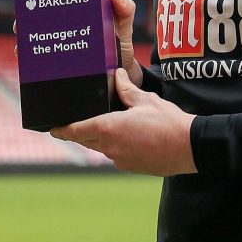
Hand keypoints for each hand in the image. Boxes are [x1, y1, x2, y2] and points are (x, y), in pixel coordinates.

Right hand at [11, 0, 140, 77]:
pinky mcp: (59, 68)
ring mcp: (59, 49)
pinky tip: (29, 65)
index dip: (40, 0)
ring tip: (22, 47)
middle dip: (26, 22)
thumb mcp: (124, 27)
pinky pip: (42, 65)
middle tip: (21, 25)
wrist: (121, 76)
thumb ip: (125, 10)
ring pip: (35, 44)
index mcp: (78, 15)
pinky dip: (33, 64)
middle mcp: (64, 30)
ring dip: (25, 44)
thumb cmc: (119, 45)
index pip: (54, 4)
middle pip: (38, 24)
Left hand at [50, 68, 196, 175]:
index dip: (61, 129)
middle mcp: (109, 147)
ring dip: (100, 137)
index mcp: (108, 128)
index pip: (75, 130)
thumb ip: (127, 90)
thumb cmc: (168, 122)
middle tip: (77, 120)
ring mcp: (119, 160)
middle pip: (85, 140)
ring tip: (109, 123)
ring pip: (101, 147)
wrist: (190, 148)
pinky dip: (116, 144)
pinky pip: (115, 154)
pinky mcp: (130, 166)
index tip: (52, 128)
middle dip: (80, 131)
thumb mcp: (146, 100)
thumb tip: (117, 75)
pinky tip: (130, 135)